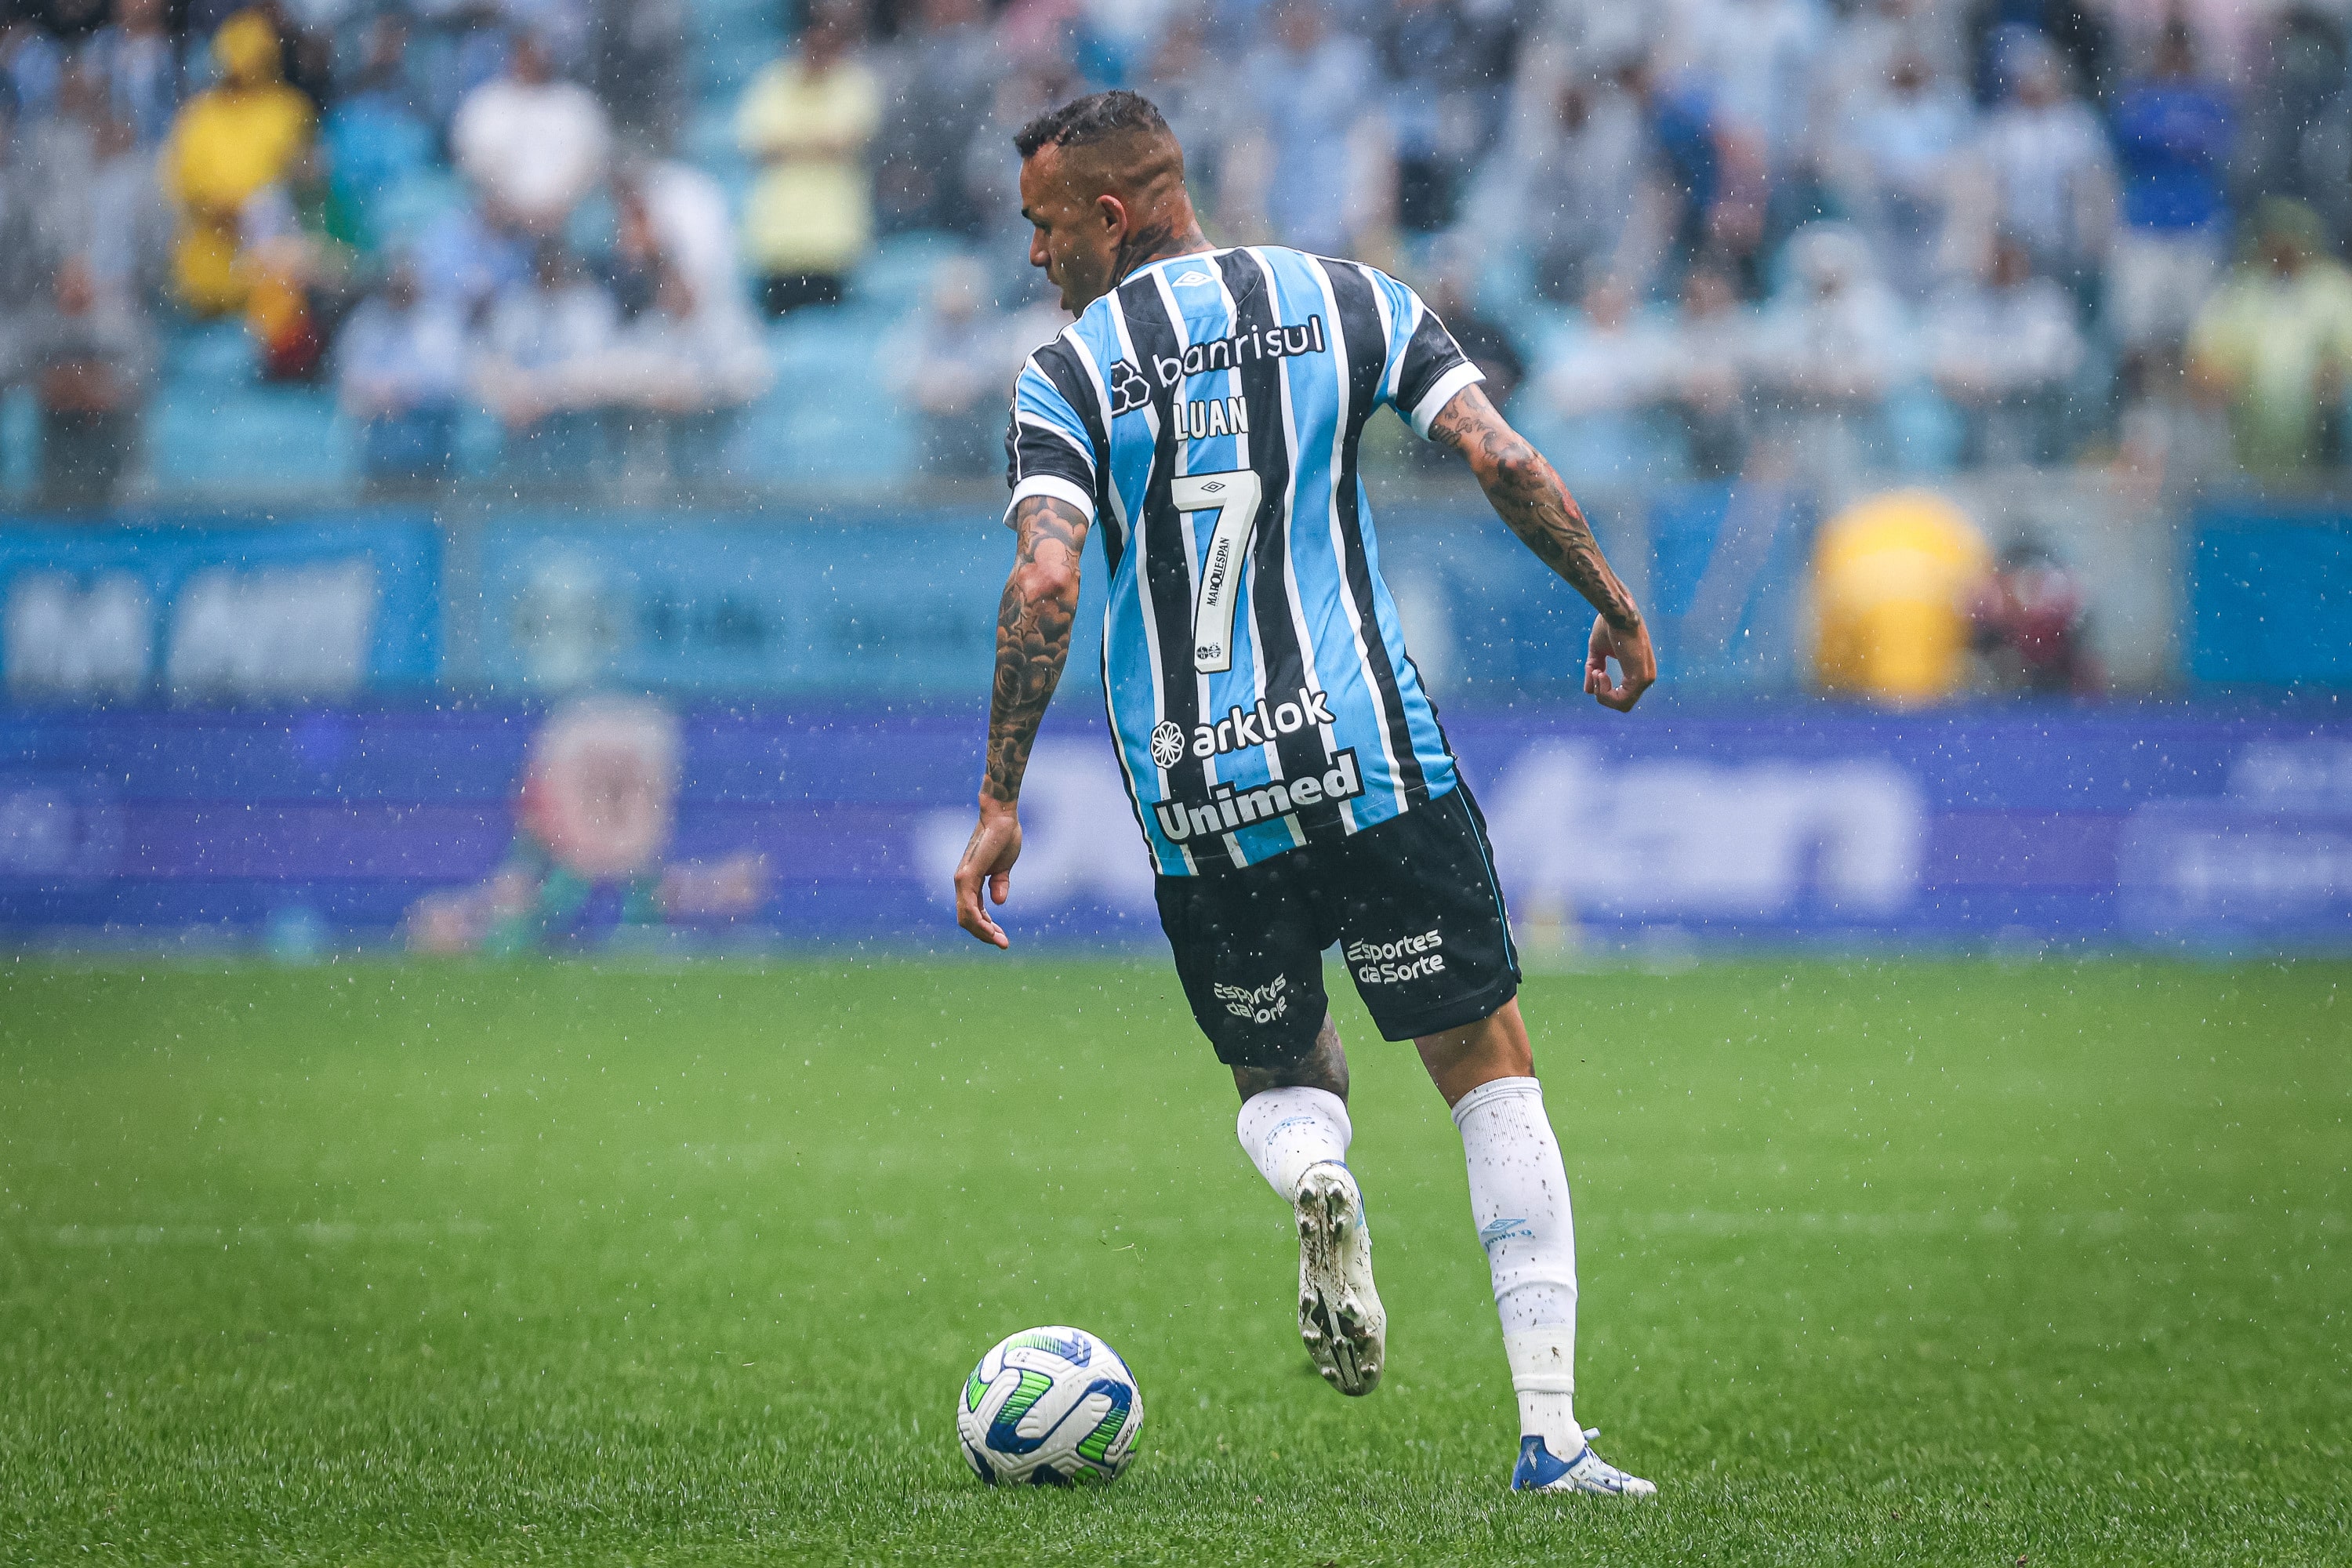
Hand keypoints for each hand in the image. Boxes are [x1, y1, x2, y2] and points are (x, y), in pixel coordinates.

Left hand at [953, 796, 1022, 948]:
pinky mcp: (967, 875)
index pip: (973, 913)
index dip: (987, 928)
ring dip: (983, 933)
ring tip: (1001, 941)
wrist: (1002, 817)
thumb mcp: (1003, 868)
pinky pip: (969, 906)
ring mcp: (962, 880)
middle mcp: (962, 883)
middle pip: (967, 920)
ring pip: (966, 917)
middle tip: (1003, 944)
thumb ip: (1000, 884)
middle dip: (985, 935)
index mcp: (970, 882)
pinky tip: (991, 930)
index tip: (1003, 939)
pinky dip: (979, 922)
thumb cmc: (1003, 837)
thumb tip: (998, 902)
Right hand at [1585, 615, 1655, 711]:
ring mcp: (1646, 679)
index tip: (1595, 670)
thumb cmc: (1608, 626)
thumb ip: (1595, 669)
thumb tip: (1587, 690)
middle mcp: (1646, 677)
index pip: (1622, 696)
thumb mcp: (1597, 652)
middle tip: (1595, 672)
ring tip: (1597, 672)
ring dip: (1602, 693)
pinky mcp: (1641, 678)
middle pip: (1622, 704)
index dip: (1603, 690)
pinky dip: (1605, 692)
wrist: (1616, 612)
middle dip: (1602, 694)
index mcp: (1638, 671)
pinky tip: (1600, 673)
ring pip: (1622, 705)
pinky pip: (1622, 700)